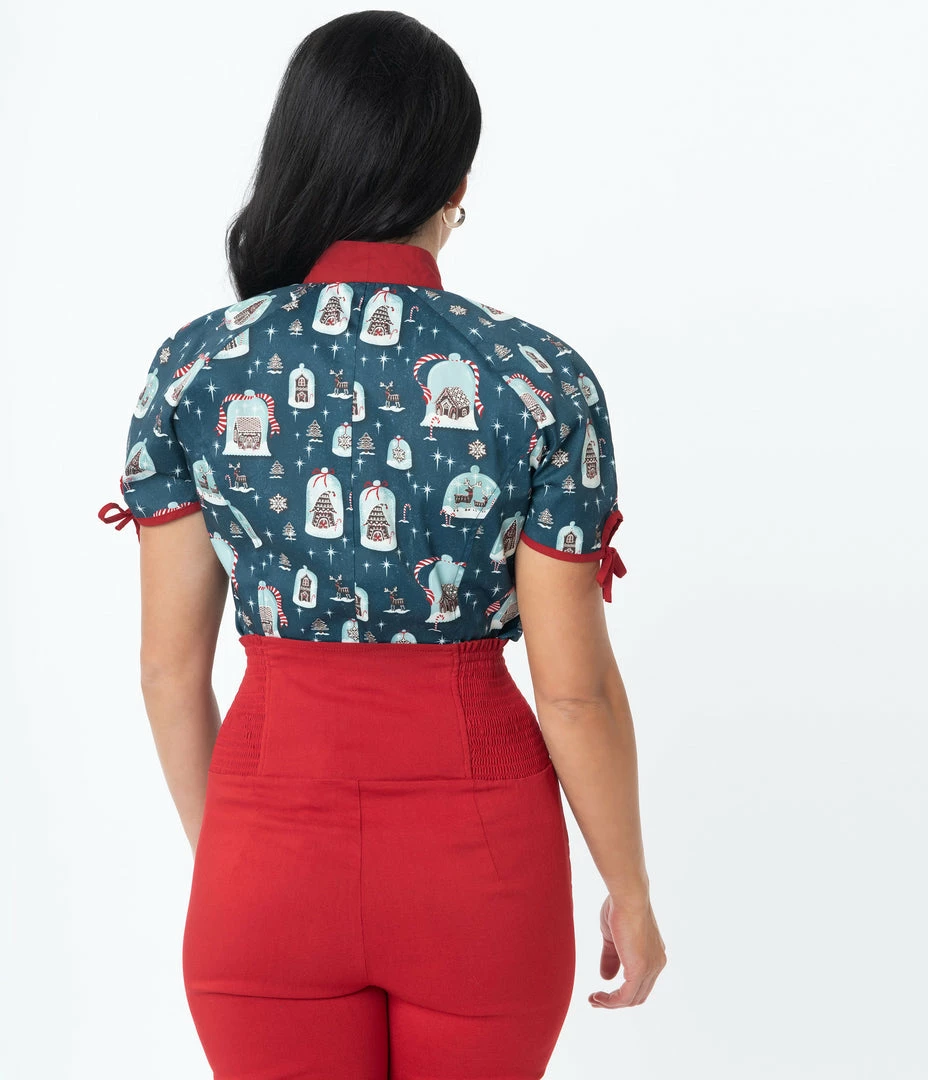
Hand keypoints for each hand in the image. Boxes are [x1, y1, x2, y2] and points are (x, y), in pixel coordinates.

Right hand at [589, 892, 666, 1007]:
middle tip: (594, 999)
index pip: (640, 982)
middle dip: (615, 1001)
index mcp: (653, 955)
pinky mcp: (640, 969)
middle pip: (638, 994)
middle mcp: (657, 964)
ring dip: (611, 1003)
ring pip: (632, 998)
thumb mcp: (613, 938)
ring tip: (593, 999)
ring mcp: (651, 968)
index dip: (621, 990)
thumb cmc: (620, 908)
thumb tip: (605, 978)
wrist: (627, 896)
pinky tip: (597, 997)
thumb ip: (611, 958)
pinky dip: (611, 1001)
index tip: (601, 990)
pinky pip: (626, 996)